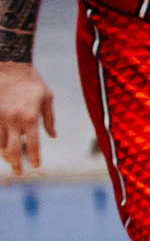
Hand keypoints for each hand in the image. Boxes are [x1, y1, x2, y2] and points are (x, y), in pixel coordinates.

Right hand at [0, 61, 55, 175]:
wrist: (10, 66)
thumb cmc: (32, 82)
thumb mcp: (47, 99)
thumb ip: (49, 119)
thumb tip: (53, 137)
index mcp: (30, 118)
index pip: (32, 145)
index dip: (34, 158)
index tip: (36, 166)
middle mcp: (13, 121)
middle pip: (13, 149)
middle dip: (16, 164)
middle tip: (19, 174)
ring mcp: (0, 117)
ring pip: (0, 144)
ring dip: (4, 155)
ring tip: (10, 162)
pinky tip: (0, 149)